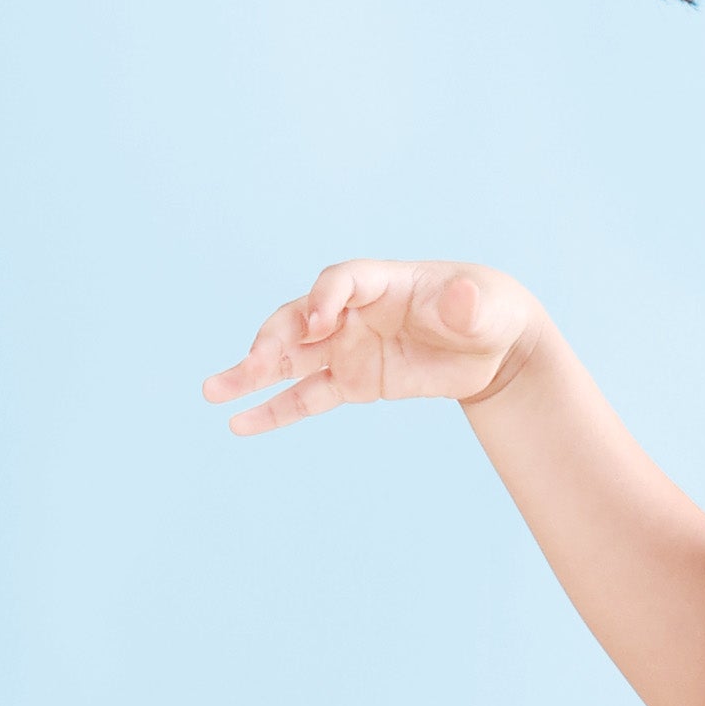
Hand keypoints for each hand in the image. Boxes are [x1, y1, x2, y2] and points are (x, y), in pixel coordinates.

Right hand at [201, 261, 546, 434]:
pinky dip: (275, 410)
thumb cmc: (486, 310)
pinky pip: (306, 396)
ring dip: (252, 374)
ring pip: (291, 359)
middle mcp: (353, 312)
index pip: (339, 281)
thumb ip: (466, 304)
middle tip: (253, 365)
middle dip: (274, 340)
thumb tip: (461, 298)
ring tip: (214, 391)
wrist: (491, 343)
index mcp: (381, 282)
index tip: (319, 323)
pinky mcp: (352, 381)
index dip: (324, 298)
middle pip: (300, 318)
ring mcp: (347, 347)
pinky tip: (241, 424)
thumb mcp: (482, 306)